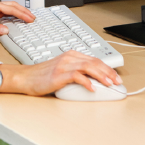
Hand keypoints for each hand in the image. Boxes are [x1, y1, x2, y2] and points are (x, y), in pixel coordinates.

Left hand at [0, 0, 34, 35]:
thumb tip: (6, 30)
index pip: (10, 8)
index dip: (21, 14)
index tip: (29, 18)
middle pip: (12, 6)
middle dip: (23, 11)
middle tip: (33, 17)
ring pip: (10, 10)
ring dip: (19, 13)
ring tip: (28, 18)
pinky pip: (6, 15)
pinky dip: (14, 17)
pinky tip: (18, 21)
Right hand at [5, 50, 122, 95]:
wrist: (26, 77)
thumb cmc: (43, 76)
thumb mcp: (62, 71)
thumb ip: (77, 72)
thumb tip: (94, 82)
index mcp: (71, 55)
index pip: (94, 59)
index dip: (107, 68)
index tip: (116, 77)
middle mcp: (68, 58)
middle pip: (93, 62)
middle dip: (108, 72)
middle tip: (117, 82)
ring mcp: (63, 65)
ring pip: (88, 67)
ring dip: (101, 76)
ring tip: (109, 84)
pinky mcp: (59, 74)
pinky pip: (76, 76)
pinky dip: (86, 82)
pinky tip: (92, 88)